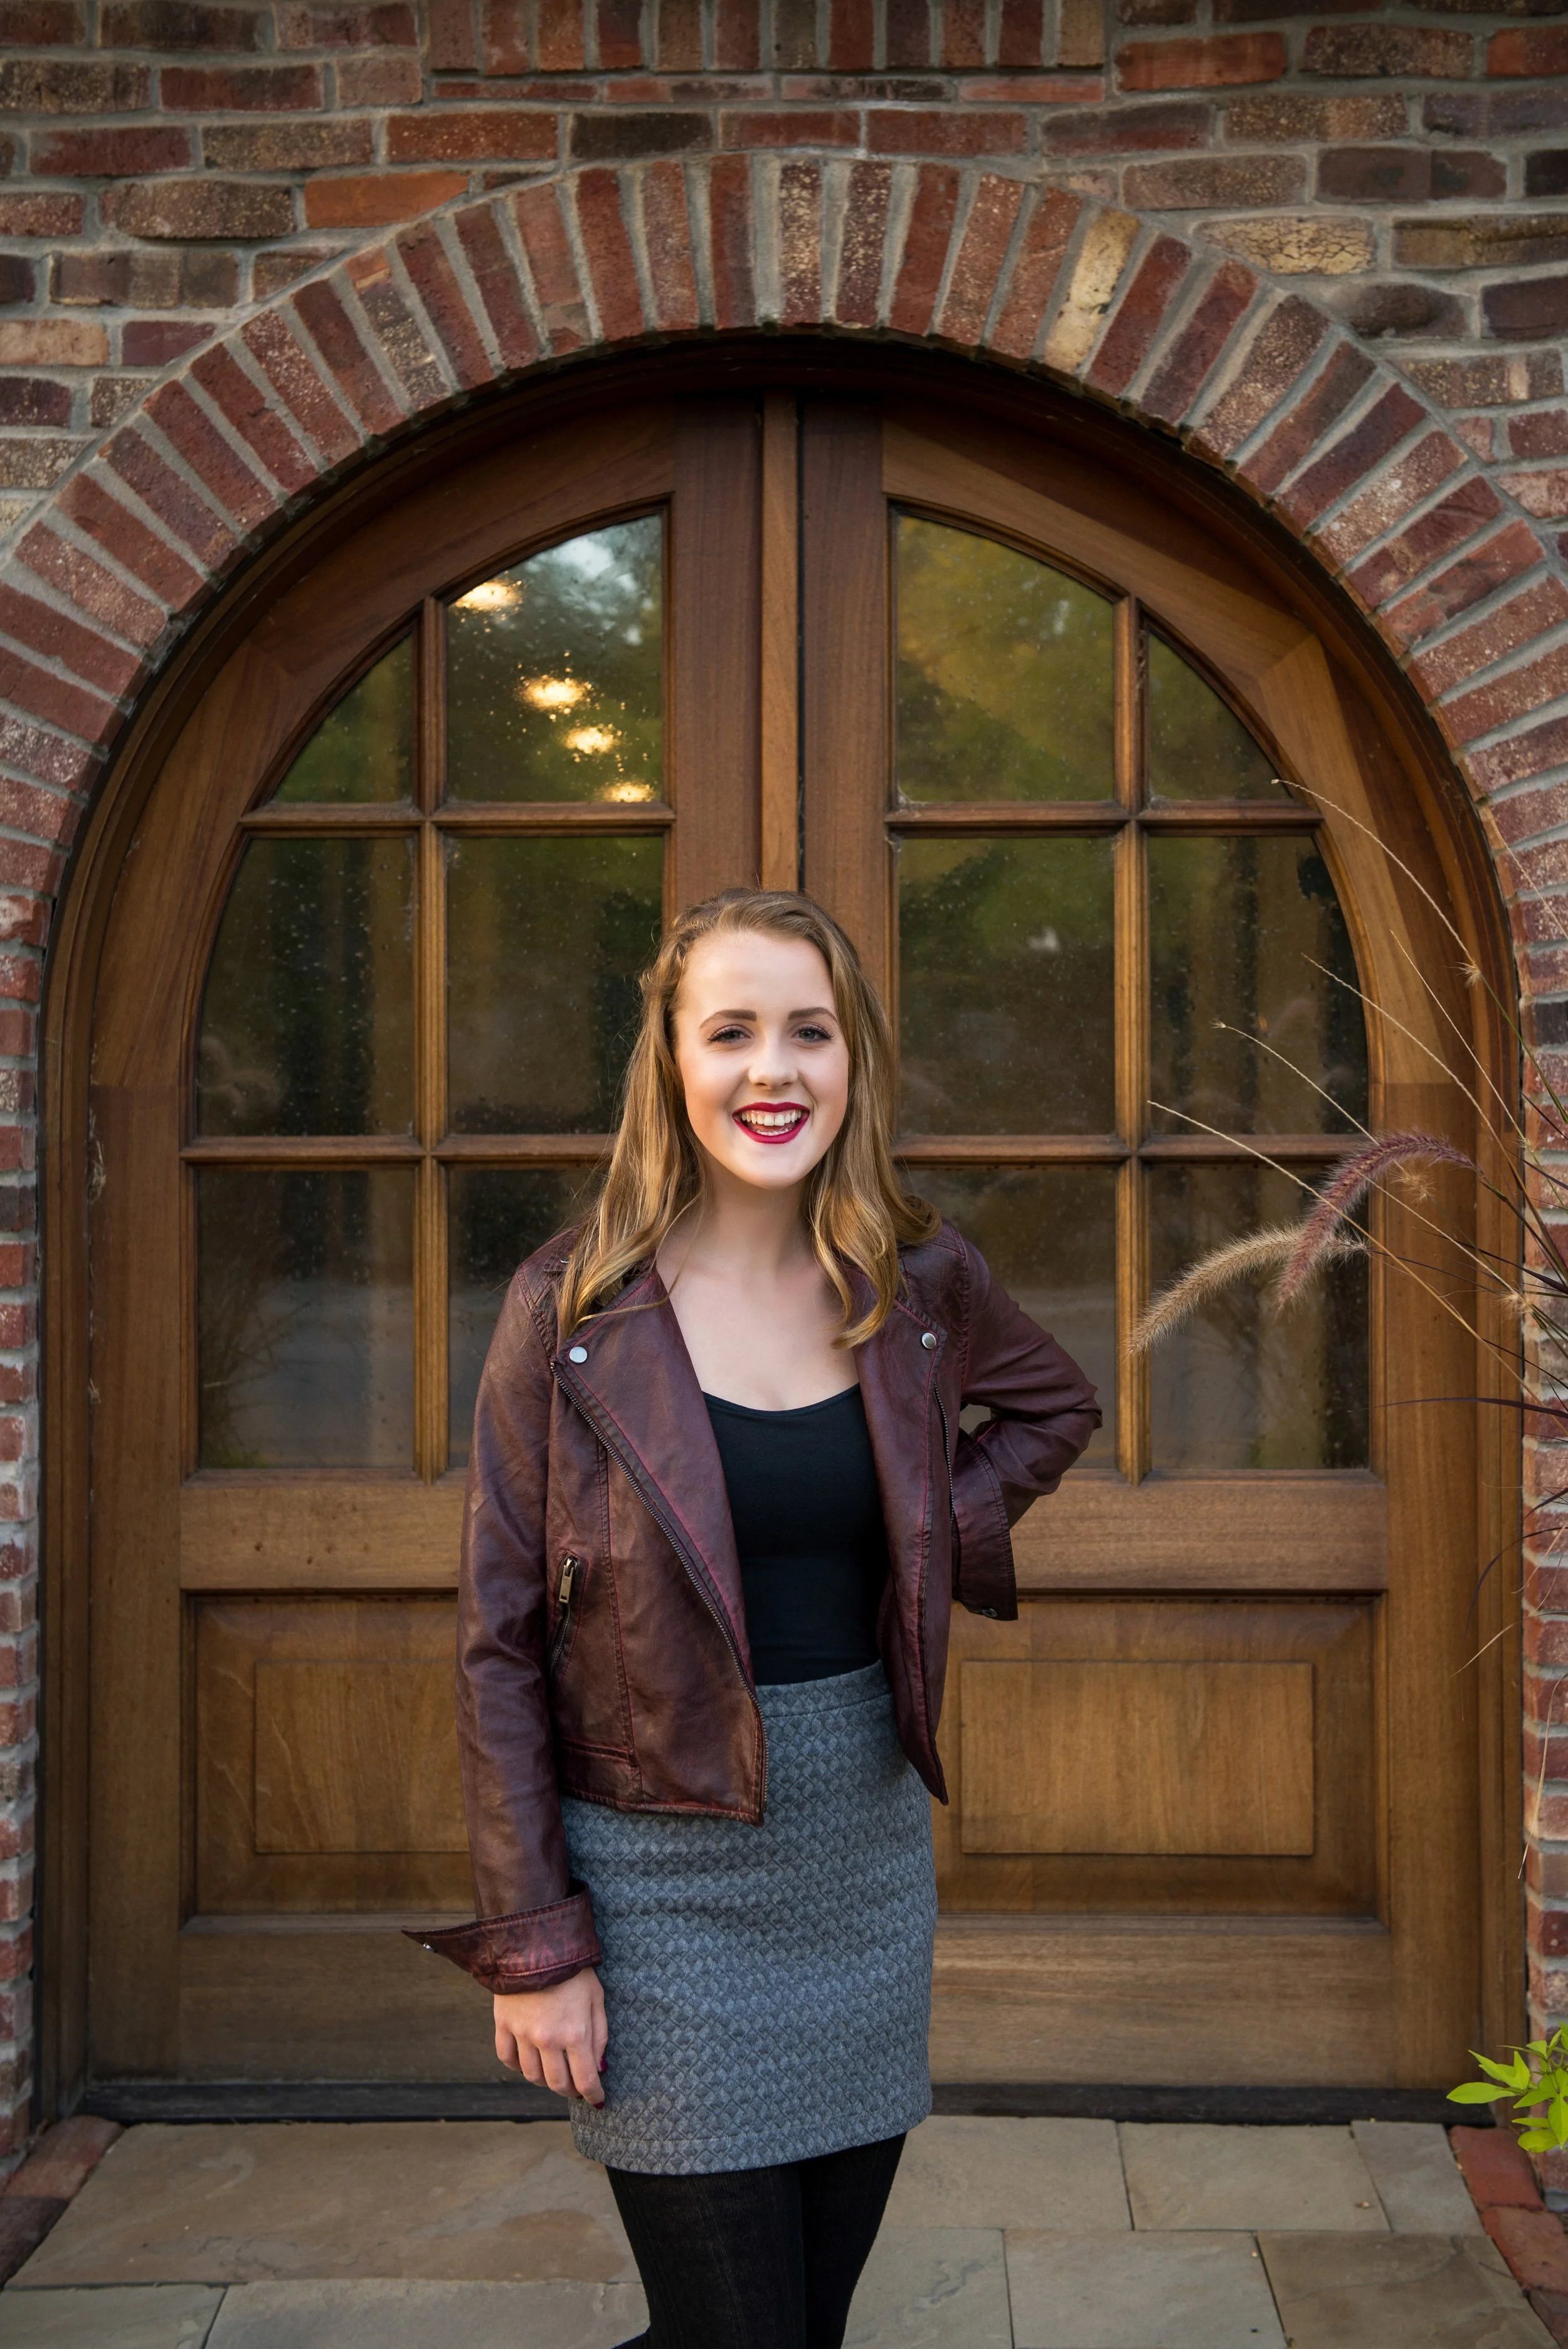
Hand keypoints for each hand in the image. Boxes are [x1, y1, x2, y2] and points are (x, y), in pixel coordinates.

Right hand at [494, 1969, 607, 2106]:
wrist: (537, 1943)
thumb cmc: (573, 1970)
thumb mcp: (597, 1998)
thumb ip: (600, 2035)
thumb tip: (598, 2067)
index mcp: (575, 2033)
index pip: (585, 2080)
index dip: (593, 2095)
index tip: (597, 2100)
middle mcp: (548, 2040)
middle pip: (557, 2083)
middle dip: (570, 2091)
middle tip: (576, 2088)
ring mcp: (522, 2034)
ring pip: (532, 2076)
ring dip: (545, 2081)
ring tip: (553, 2073)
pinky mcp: (503, 2024)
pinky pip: (507, 2058)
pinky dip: (518, 2066)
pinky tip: (528, 2061)